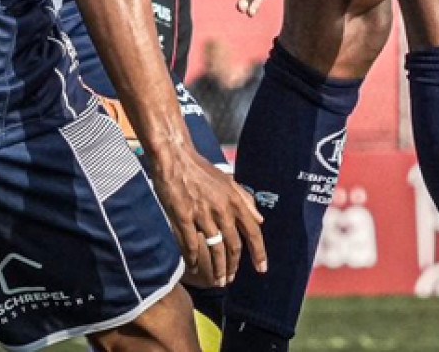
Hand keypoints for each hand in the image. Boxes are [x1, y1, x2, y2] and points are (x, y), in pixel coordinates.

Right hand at [149, 142, 266, 285]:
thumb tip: (260, 219)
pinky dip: (193, 259)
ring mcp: (203, 215)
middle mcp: (222, 210)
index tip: (262, 269)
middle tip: (231, 280)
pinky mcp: (184, 217)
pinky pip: (191, 245)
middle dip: (234, 266)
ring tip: (219, 282)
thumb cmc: (202, 170)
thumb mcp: (228, 181)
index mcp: (234, 201)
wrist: (176, 158)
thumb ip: (245, 200)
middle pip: (234, 246)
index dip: (259, 252)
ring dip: (219, 269)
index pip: (253, 232)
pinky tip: (194, 268)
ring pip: (215, 250)